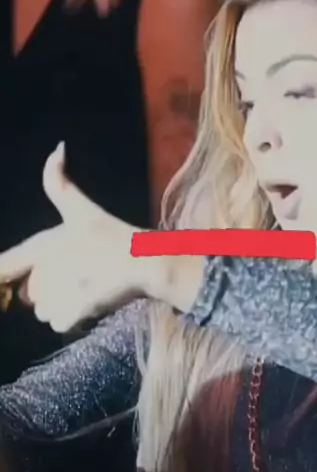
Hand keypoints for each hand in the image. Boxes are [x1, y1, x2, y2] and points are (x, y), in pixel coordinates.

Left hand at [0, 143, 148, 331]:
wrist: (146, 262)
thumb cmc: (115, 235)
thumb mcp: (83, 208)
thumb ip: (59, 181)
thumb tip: (57, 147)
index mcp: (42, 245)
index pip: (2, 265)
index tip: (1, 279)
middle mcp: (44, 271)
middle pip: (28, 293)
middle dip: (47, 289)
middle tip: (76, 275)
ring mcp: (58, 294)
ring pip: (44, 311)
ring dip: (60, 305)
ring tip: (84, 287)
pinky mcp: (73, 313)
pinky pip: (59, 324)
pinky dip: (73, 319)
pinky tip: (90, 302)